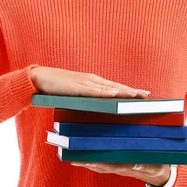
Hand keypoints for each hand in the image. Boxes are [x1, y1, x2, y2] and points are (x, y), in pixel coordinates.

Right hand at [30, 66, 150, 98]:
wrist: (39, 78)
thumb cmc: (57, 87)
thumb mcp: (76, 93)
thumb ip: (87, 98)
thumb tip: (98, 108)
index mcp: (92, 81)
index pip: (114, 86)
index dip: (129, 90)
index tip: (143, 94)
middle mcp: (92, 80)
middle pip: (115, 86)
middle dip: (131, 91)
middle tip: (147, 96)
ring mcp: (84, 82)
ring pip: (108, 87)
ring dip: (122, 91)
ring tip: (136, 95)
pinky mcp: (76, 87)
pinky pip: (93, 90)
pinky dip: (105, 92)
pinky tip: (114, 94)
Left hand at [70, 162, 170, 186]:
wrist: (160, 175)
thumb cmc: (158, 167)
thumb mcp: (157, 167)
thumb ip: (147, 166)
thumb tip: (136, 165)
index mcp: (129, 168)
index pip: (111, 165)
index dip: (99, 163)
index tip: (88, 160)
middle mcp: (121, 169)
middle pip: (102, 166)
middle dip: (88, 163)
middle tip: (75, 159)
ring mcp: (119, 167)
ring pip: (101, 166)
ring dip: (88, 163)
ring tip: (75, 159)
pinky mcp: (119, 165)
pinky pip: (104, 164)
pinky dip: (93, 162)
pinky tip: (85, 159)